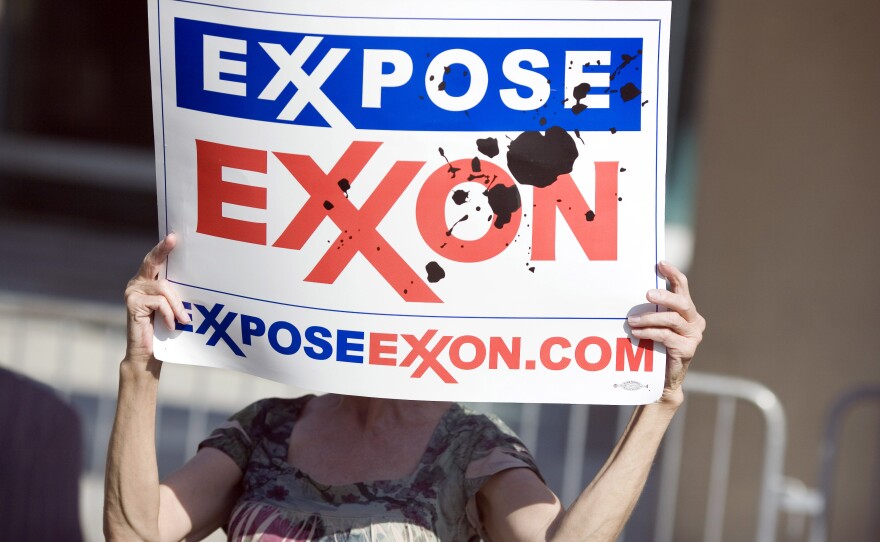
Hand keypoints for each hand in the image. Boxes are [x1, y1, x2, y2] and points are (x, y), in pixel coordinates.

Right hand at [123, 234, 189, 363]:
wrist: (147, 354)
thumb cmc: (163, 330)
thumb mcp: (172, 308)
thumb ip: (175, 294)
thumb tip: (195, 279)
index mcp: (147, 282)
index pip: (155, 261)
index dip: (163, 248)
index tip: (173, 236)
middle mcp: (137, 283)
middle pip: (152, 262)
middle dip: (163, 250)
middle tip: (173, 239)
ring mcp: (132, 292)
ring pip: (163, 288)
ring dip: (177, 305)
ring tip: (183, 320)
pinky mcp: (132, 303)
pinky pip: (159, 302)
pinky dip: (169, 314)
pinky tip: (171, 325)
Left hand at [627, 261, 704, 402]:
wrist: (663, 379)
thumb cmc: (656, 347)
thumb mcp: (655, 324)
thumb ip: (653, 309)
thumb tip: (635, 291)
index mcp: (688, 311)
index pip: (683, 287)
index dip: (673, 274)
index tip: (660, 263)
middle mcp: (694, 321)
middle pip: (682, 302)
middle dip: (664, 295)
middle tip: (647, 293)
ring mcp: (693, 335)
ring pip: (672, 319)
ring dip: (649, 317)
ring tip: (632, 320)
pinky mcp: (688, 349)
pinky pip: (666, 336)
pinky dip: (649, 332)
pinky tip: (637, 333)